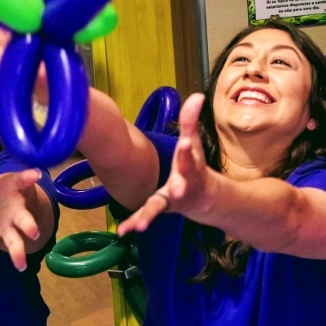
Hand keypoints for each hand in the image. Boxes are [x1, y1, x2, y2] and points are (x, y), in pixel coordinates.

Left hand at [0, 169, 42, 276]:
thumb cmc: (8, 191)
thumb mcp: (14, 182)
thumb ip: (23, 178)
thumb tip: (35, 173)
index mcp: (18, 215)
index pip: (25, 221)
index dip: (29, 227)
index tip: (34, 233)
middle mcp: (8, 230)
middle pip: (13, 242)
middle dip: (16, 252)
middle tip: (20, 266)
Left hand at [116, 93, 213, 235]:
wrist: (202, 198)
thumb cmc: (194, 166)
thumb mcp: (192, 143)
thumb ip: (191, 121)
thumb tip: (197, 94)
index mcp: (190, 166)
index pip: (188, 155)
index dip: (186, 149)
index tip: (184, 142)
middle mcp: (182, 185)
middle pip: (180, 185)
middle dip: (178, 186)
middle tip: (176, 189)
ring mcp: (169, 200)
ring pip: (159, 207)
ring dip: (149, 215)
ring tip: (141, 225)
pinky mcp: (158, 209)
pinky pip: (145, 216)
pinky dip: (134, 223)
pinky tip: (122, 231)